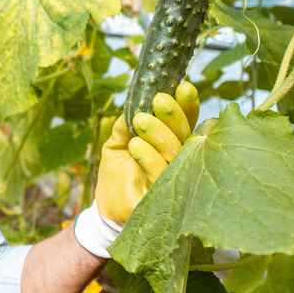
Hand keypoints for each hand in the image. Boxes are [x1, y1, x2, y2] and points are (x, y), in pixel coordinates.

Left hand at [94, 82, 199, 223]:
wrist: (107, 206)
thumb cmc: (118, 170)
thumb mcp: (117, 142)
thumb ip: (125, 124)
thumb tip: (134, 102)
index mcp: (173, 142)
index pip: (185, 121)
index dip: (186, 104)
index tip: (182, 86)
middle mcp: (180, 159)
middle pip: (185, 134)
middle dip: (173, 116)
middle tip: (160, 100)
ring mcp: (175, 179)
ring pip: (175, 153)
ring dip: (159, 134)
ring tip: (141, 120)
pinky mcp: (163, 198)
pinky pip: (160, 175)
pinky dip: (149, 158)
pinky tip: (136, 145)